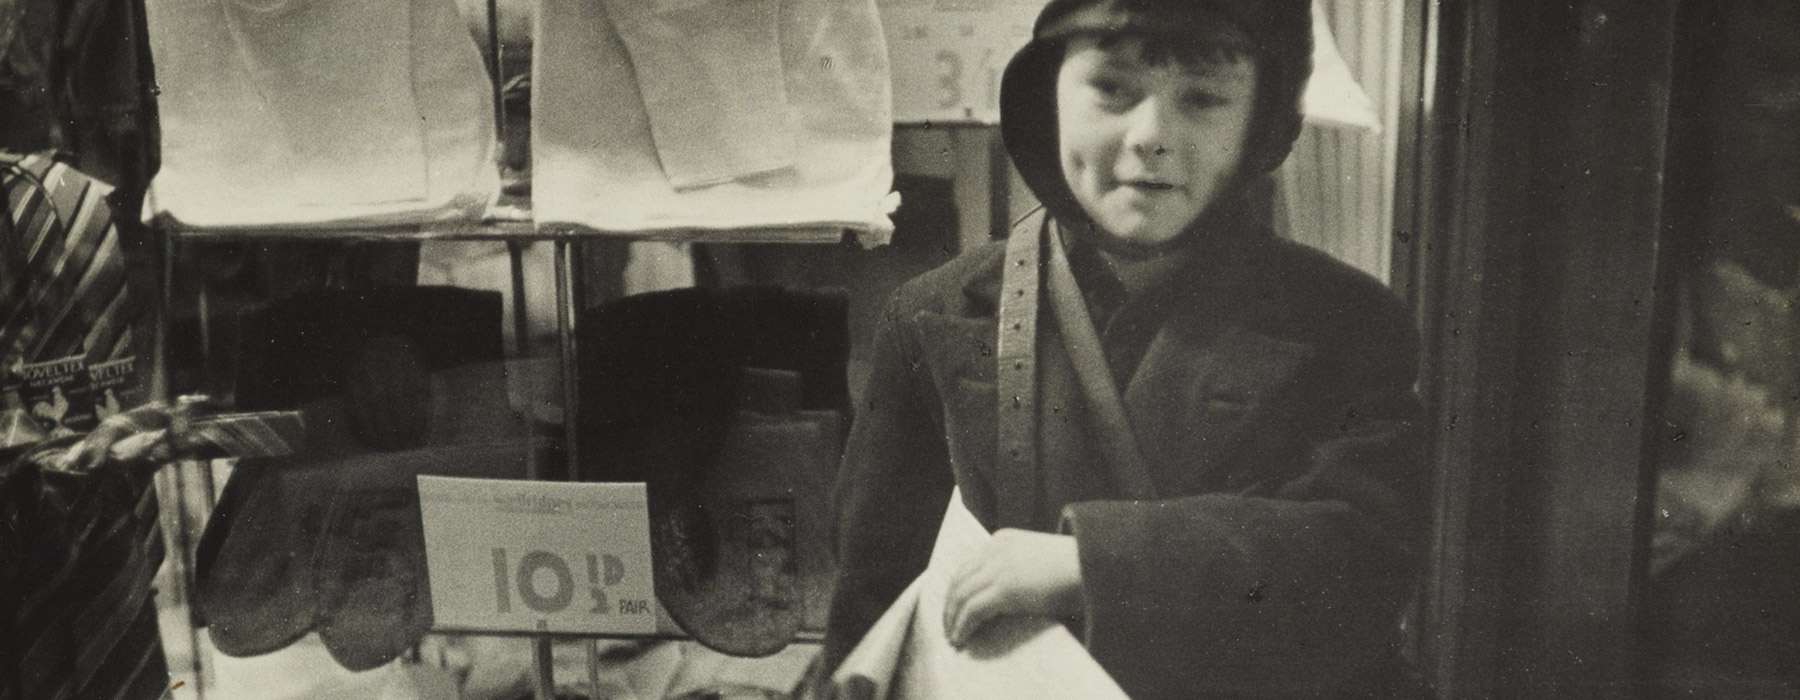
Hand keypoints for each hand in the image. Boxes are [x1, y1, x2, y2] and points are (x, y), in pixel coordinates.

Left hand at [942, 528, 1083, 647]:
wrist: (1093, 565)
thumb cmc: (1075, 568)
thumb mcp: (1038, 562)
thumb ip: (1018, 571)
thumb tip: (1004, 599)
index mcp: (1003, 539)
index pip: (969, 565)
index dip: (958, 588)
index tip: (955, 607)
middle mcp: (996, 550)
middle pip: (959, 578)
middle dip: (950, 605)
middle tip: (949, 625)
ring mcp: (999, 568)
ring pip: (960, 595)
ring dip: (953, 619)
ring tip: (954, 637)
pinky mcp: (1004, 589)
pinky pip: (972, 610)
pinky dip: (963, 626)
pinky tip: (962, 638)